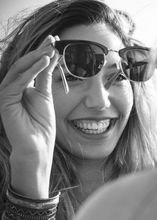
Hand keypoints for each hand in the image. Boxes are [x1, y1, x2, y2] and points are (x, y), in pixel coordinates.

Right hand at [0, 35, 58, 197]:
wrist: (36, 147)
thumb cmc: (41, 126)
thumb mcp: (45, 97)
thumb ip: (45, 79)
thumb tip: (50, 61)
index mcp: (21, 87)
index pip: (32, 66)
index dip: (43, 53)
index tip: (56, 41)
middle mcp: (12, 88)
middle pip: (25, 65)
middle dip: (39, 51)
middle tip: (54, 40)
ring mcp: (7, 94)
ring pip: (20, 70)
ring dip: (36, 57)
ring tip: (51, 49)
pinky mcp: (5, 100)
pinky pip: (18, 81)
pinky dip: (31, 70)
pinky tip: (44, 61)